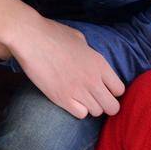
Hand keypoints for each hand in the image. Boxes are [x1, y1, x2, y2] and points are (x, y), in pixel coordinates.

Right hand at [10, 13, 124, 119]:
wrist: (30, 39)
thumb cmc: (53, 34)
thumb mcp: (80, 39)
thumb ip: (90, 54)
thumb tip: (91, 61)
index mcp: (99, 63)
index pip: (120, 90)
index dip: (113, 91)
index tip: (105, 88)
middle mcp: (92, 80)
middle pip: (112, 107)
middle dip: (106, 105)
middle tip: (97, 99)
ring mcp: (77, 91)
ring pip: (96, 112)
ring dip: (91, 106)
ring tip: (81, 97)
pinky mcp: (62, 99)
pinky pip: (81, 115)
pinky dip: (78, 110)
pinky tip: (71, 100)